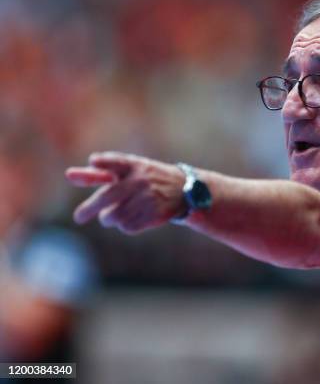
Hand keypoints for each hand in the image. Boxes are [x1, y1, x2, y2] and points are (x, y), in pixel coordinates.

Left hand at [65, 152, 186, 233]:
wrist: (182, 189)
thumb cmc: (144, 178)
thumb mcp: (127, 171)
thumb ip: (98, 174)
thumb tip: (69, 175)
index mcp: (133, 165)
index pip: (116, 161)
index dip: (104, 161)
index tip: (94, 161)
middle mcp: (140, 180)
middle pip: (108, 196)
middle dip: (89, 209)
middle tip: (79, 217)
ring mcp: (148, 197)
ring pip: (115, 216)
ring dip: (109, 218)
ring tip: (112, 215)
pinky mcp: (155, 213)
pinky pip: (128, 226)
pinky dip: (124, 225)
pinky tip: (130, 218)